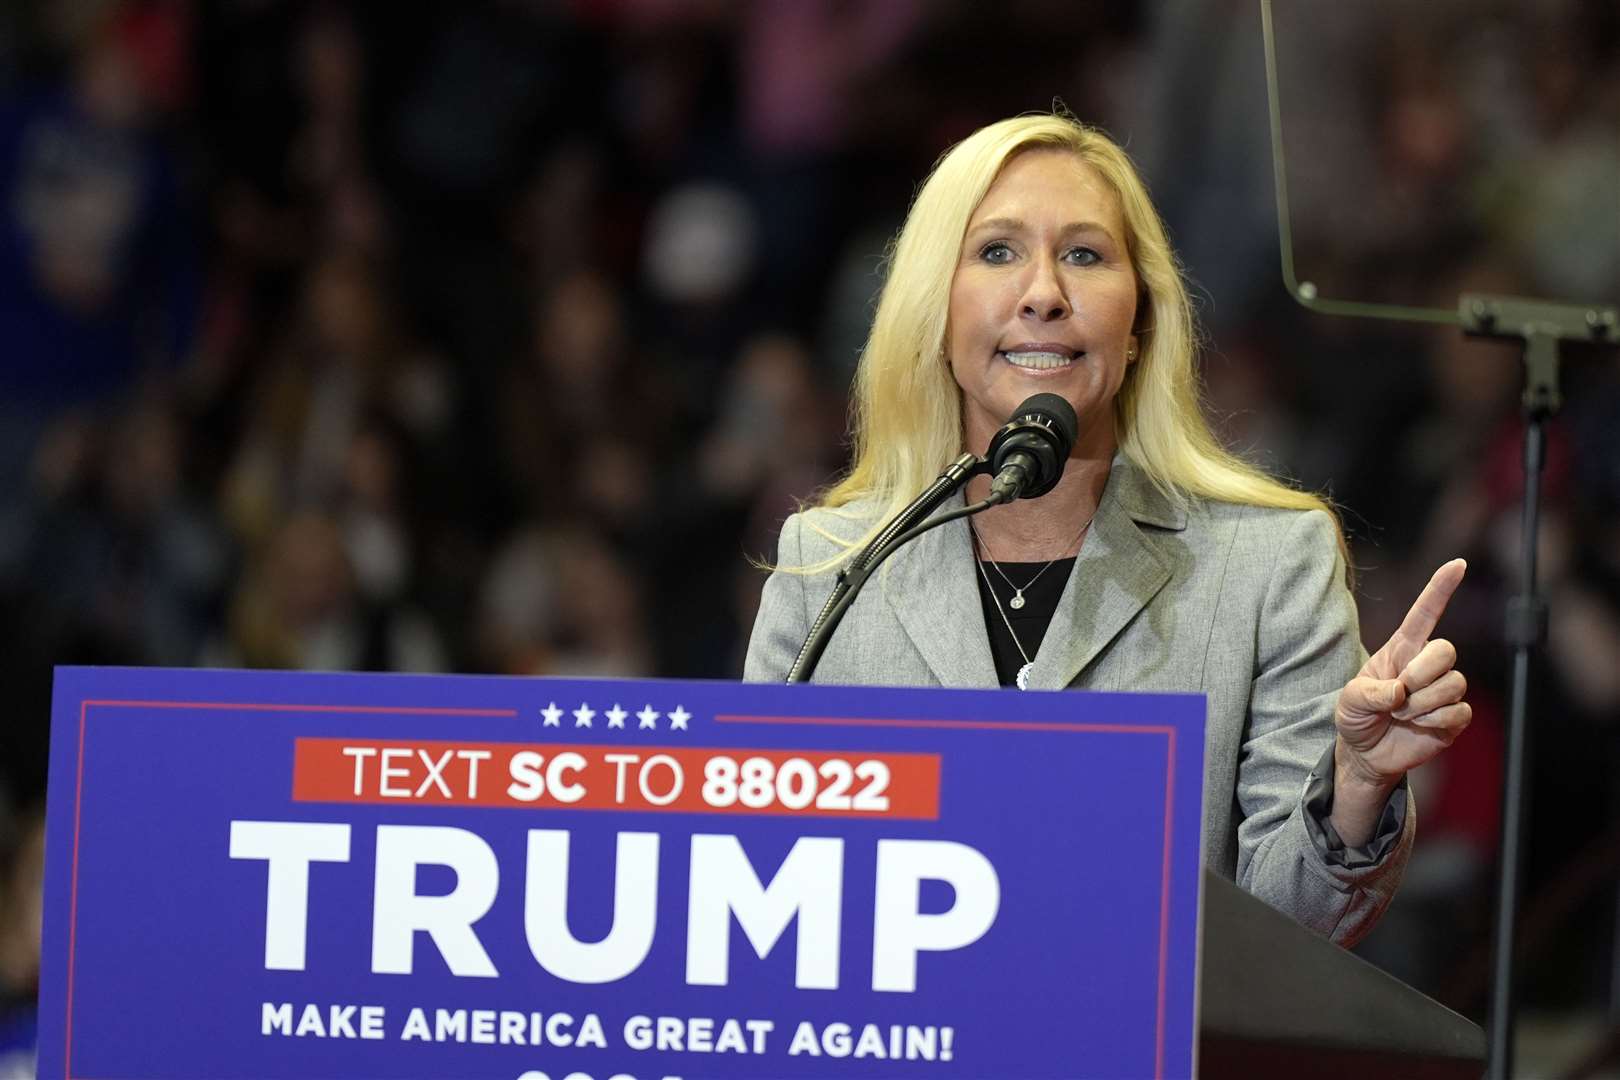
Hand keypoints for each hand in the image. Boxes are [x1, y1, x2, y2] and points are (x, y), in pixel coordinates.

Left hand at [1335, 559, 1470, 788]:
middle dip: (1421, 674)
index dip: (1440, 588)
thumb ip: (1368, 693)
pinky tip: (1419, 726)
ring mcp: (1443, 690)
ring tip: (1401, 714)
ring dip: (1421, 704)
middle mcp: (1425, 665)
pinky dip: (1434, 721)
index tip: (1458, 564)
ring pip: (1454, 683)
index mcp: (1400, 650)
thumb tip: (1400, 692)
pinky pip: (1459, 711)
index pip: (1424, 614)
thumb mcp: (1349, 701)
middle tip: (1399, 695)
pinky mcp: (1454, 716)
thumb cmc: (1357, 717)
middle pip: (1446, 650)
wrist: (1366, 753)